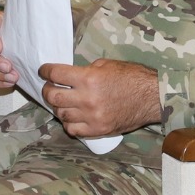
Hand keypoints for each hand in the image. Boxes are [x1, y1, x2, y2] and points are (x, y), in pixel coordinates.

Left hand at [39, 59, 159, 138]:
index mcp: (88, 79)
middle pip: (53, 97)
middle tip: (49, 86)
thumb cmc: (131, 77)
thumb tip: (69, 76)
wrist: (151, 97)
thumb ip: (85, 71)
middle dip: (47, 90)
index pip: (56, 74)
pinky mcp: (98, 130)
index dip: (45, 71)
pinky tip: (72, 116)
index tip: (43, 71)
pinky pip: (73, 130)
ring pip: (61, 115)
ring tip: (62, 101)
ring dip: (58, 107)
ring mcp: (92, 117)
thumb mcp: (106, 64)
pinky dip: (68, 123)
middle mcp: (87, 99)